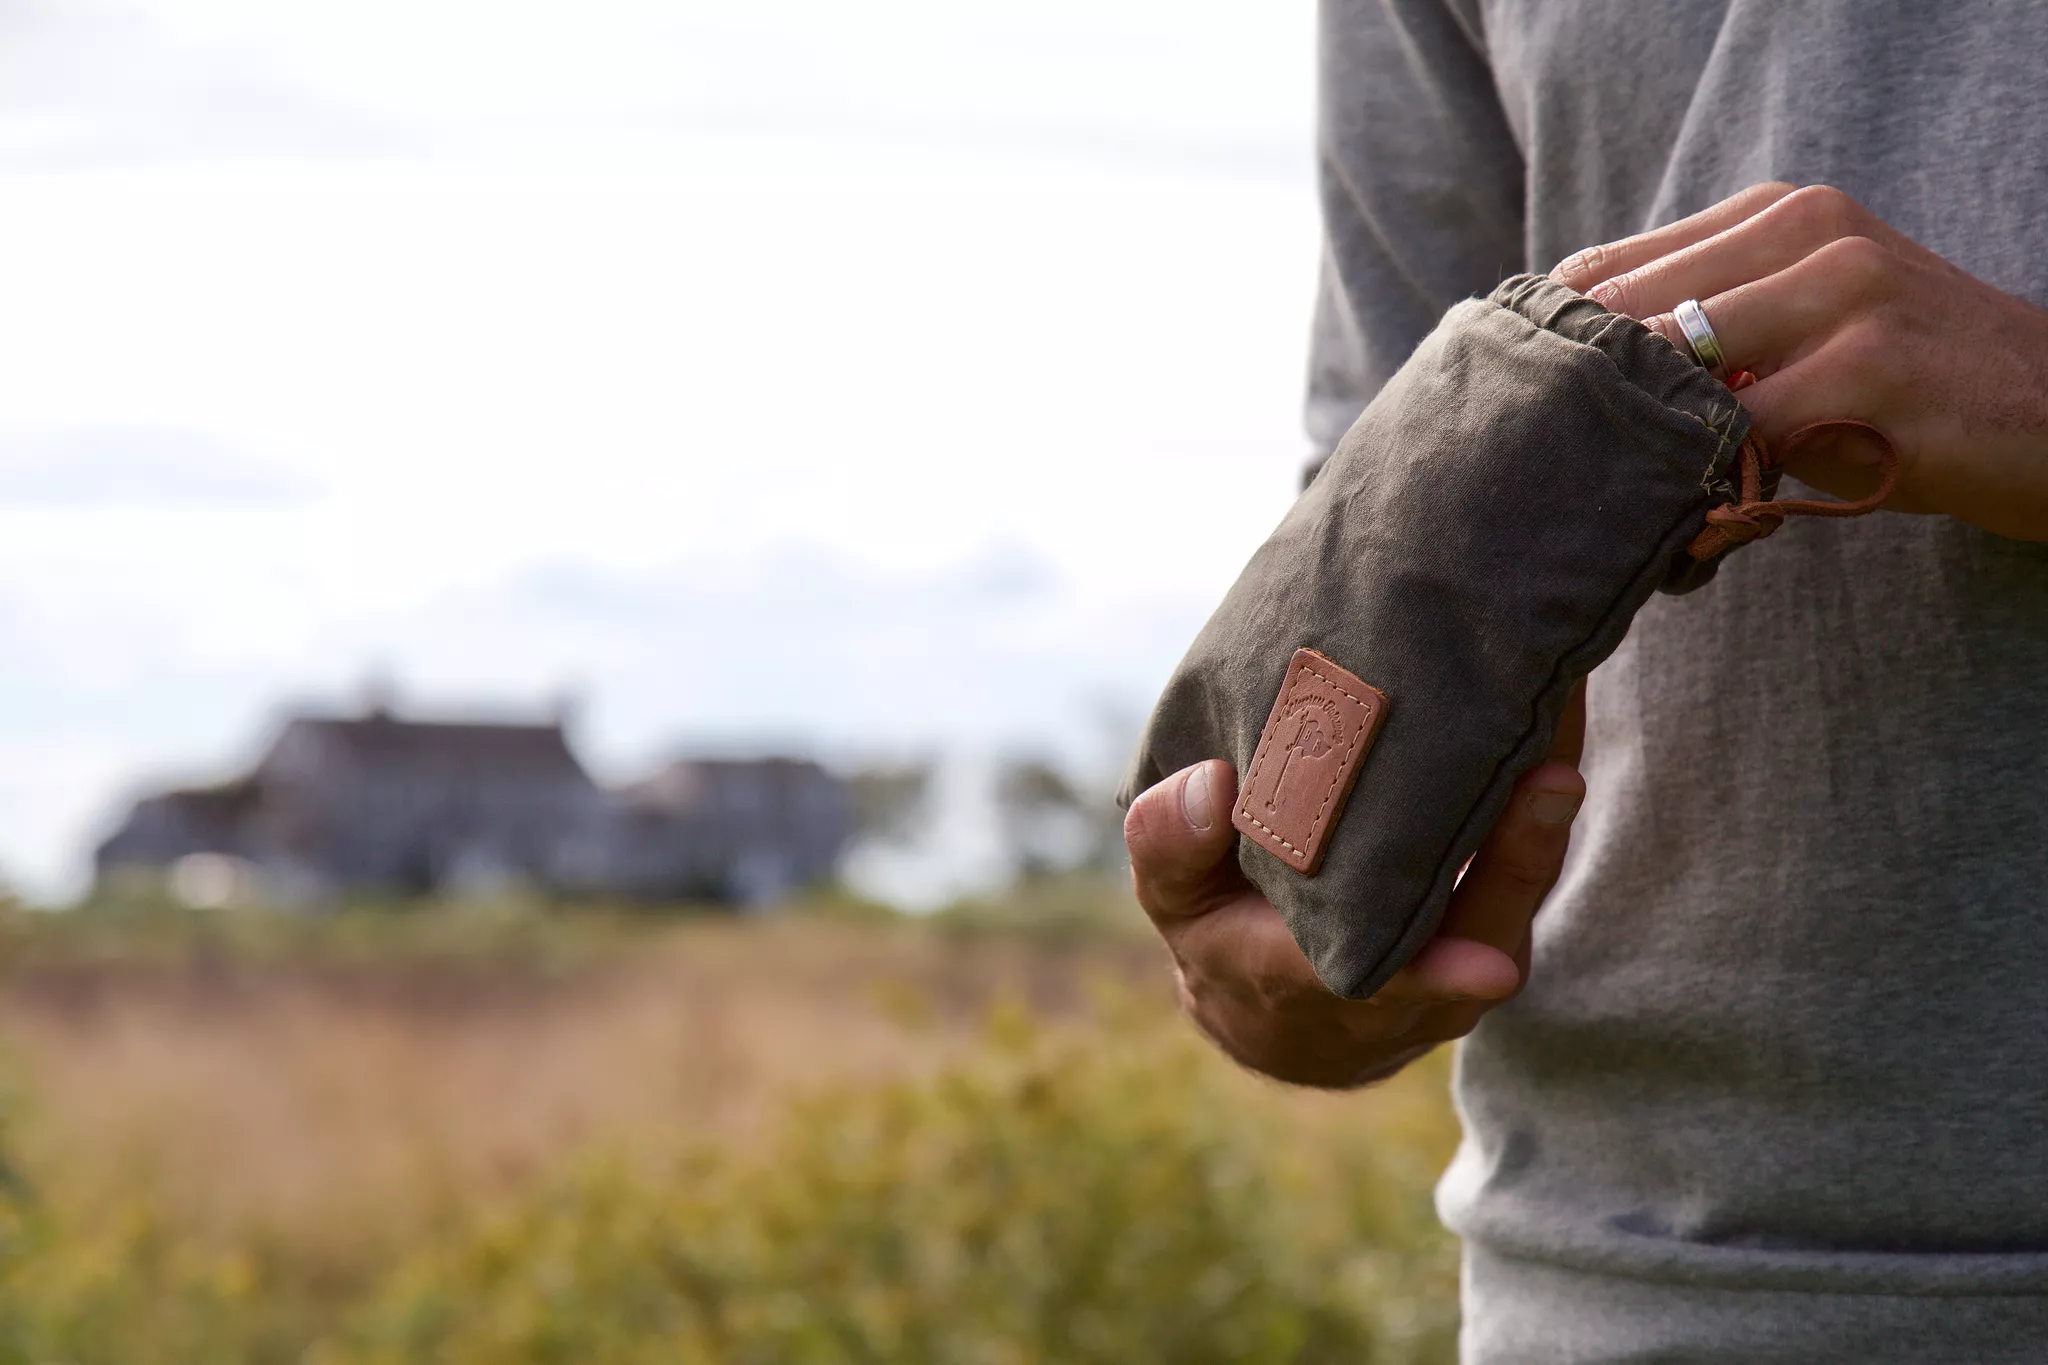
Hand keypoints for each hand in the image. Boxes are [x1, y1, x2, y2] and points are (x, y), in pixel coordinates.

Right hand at [1123, 686, 1585, 1088]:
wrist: (1276, 1009)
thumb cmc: (1217, 927)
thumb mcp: (1172, 892)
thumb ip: (1170, 845)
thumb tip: (1209, 784)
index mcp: (1301, 991)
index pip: (1371, 987)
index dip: (1430, 974)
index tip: (1486, 965)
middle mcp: (1395, 1001)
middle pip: (1472, 947)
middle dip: (1517, 869)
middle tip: (1551, 780)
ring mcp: (1454, 980)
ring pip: (1510, 917)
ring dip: (1543, 835)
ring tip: (1559, 734)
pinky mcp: (1490, 943)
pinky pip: (1521, 887)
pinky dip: (1539, 819)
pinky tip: (1550, 731)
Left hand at [1552, 182, 2047, 540]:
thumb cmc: (1909, 390)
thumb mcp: (1806, 333)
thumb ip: (1703, 344)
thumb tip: (1566, 393)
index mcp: (1775, 214)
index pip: (1605, 271)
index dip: (1555, 354)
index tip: (1529, 421)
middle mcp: (1807, 231)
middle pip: (1625, 319)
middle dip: (1585, 407)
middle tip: (1562, 479)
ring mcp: (1844, 291)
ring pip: (1675, 375)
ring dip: (1640, 452)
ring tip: (1628, 509)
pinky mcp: (1872, 367)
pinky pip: (1743, 437)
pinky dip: (1706, 492)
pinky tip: (1699, 535)